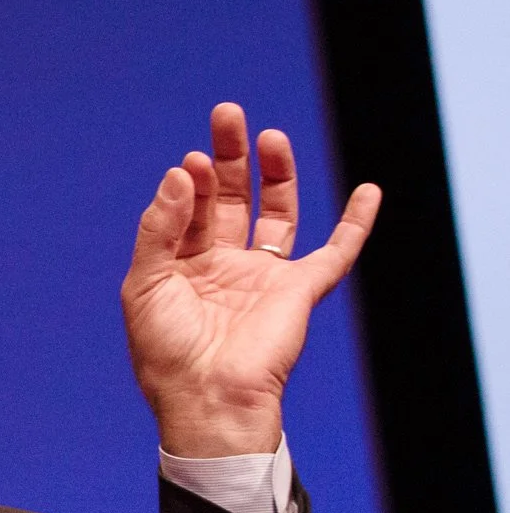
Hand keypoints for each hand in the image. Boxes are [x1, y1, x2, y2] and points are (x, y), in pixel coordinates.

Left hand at [122, 104, 379, 456]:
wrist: (209, 399)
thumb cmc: (167, 352)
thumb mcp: (145, 285)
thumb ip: (159, 228)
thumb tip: (182, 171)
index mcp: (182, 266)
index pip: (189, 208)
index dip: (192, 182)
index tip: (191, 163)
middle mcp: (224, 265)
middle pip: (232, 198)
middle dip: (230, 157)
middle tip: (227, 114)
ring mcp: (264, 276)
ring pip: (276, 213)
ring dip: (275, 174)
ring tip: (268, 136)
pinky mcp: (300, 290)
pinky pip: (337, 252)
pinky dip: (356, 223)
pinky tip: (367, 191)